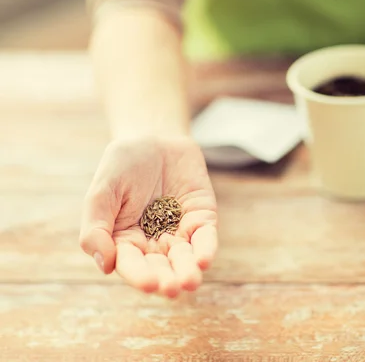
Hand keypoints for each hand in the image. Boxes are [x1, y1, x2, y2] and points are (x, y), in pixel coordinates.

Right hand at [79, 136, 217, 297]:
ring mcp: (179, 233)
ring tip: (190, 280)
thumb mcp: (102, 190)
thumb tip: (105, 265)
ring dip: (188, 271)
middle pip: (160, 268)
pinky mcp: (202, 220)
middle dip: (167, 279)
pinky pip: (205, 238)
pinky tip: (204, 259)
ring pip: (185, 258)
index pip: (131, 265)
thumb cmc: (122, 164)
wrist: (154, 138)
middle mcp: (152, 243)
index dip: (139, 276)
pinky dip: (206, 249)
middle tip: (172, 288)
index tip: (149, 283)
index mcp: (124, 241)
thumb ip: (96, 226)